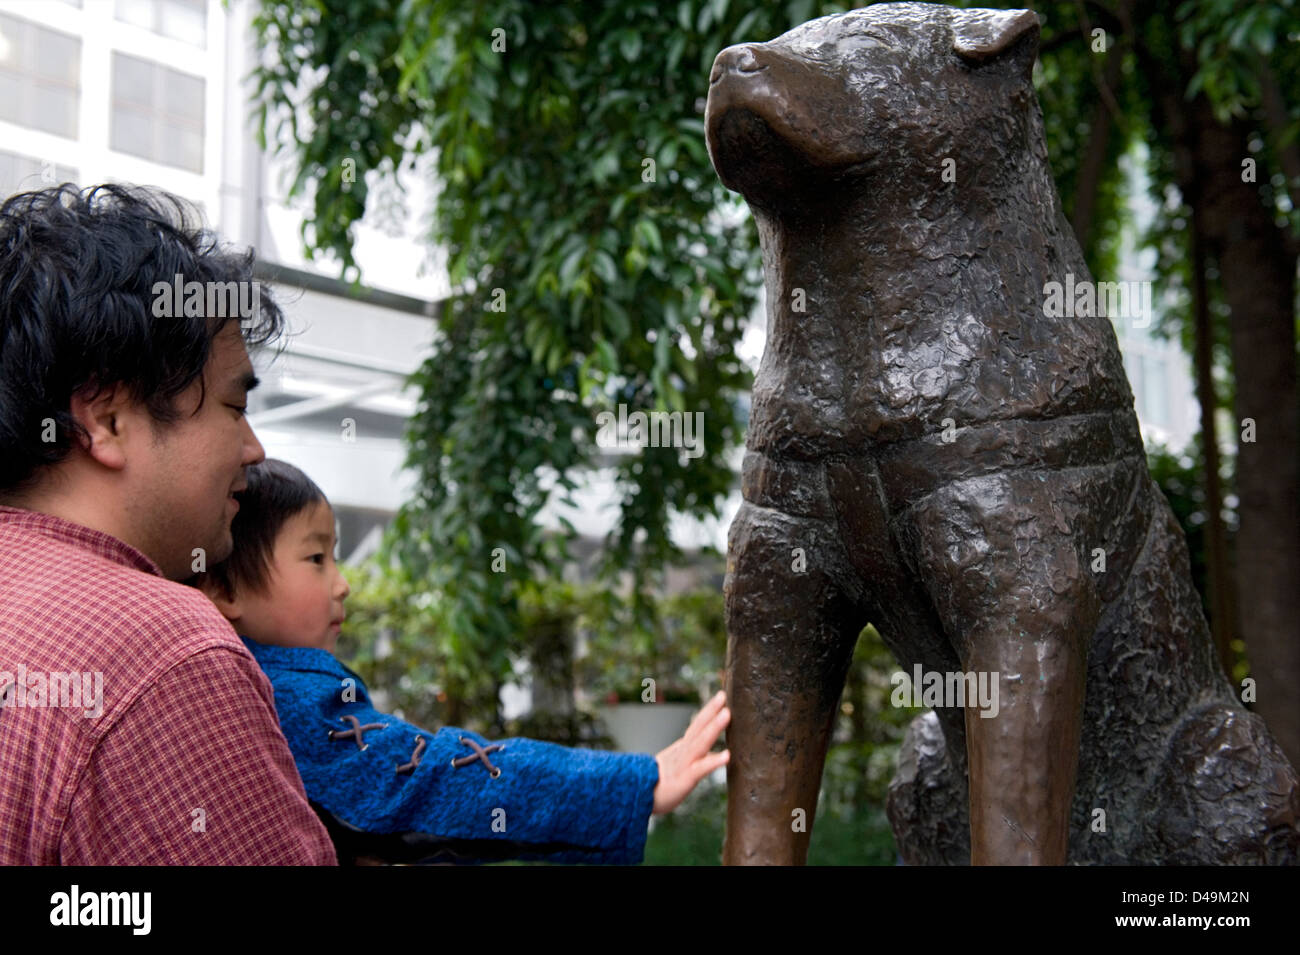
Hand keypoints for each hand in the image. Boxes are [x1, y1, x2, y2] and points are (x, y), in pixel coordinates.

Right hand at [652, 690, 729, 814]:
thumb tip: (710, 752)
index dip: (708, 711)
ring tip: (727, 714)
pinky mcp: (684, 780)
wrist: (639, 797)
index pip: (697, 725)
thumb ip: (695, 758)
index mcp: (683, 748)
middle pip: (698, 727)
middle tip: (722, 694)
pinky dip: (713, 761)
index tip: (720, 696)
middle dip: (711, 710)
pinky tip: (727, 755)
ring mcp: (684, 764)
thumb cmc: (660, 784)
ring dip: (714, 727)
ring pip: (700, 742)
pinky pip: (700, 769)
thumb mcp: (679, 766)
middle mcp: (684, 752)